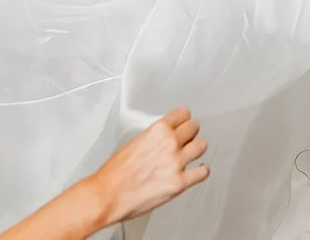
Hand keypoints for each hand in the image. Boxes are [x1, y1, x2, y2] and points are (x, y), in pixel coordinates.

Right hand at [83, 108, 208, 225]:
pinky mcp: (179, 183)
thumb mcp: (133, 143)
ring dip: (196, 149)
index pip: (183, 114)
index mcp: (157, 130)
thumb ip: (153, 138)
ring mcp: (176, 163)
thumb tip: (162, 138)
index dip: (183, 119)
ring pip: (201, 146)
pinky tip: (197, 170)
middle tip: (188, 138)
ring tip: (192, 153)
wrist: (107, 195)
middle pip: (194, 127)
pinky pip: (203, 172)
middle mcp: (169, 143)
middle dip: (190, 132)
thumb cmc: (114, 174)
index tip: (184, 122)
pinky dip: (201, 171)